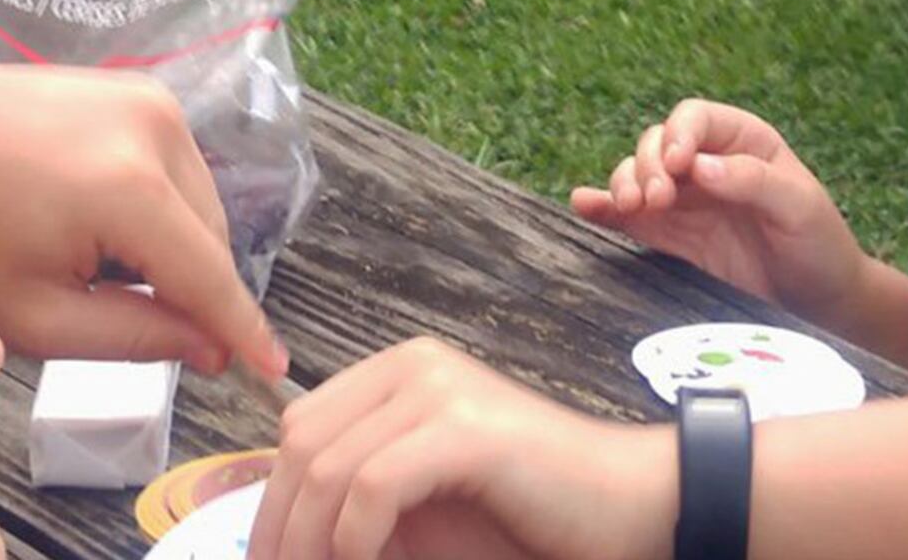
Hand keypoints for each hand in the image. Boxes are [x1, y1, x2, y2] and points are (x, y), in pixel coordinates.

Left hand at [0, 59, 282, 377]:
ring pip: (200, 203)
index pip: (211, 276)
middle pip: (211, 239)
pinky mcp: (139, 88)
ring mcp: (150, 99)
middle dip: (189, 289)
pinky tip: (102, 224)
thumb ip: (134, 337)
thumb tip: (210, 350)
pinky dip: (160, 206)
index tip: (273, 372)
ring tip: (99, 266)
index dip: (243, 330)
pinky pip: (177, 168)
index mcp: (130, 189)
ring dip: (174, 247)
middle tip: (132, 321)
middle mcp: (156, 131)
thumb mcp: (36, 314)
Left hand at [245, 338, 669, 559]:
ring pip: (328, 467)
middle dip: (282, 527)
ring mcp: (439, 390)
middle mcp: (412, 366)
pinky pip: (371, 487)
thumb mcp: (423, 508)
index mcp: (399, 373)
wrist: (632, 508)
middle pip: (303, 445)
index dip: (276, 502)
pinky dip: (352, 541)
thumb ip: (358, 504)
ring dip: (312, 543)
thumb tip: (283, 538)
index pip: (301, 428)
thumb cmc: (530, 518)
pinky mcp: (464, 429)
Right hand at [570, 99, 868, 326]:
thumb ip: (751, 180)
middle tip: (657, 199)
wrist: (819, 301)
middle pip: (656, 144)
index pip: (694, 119)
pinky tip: (583, 206)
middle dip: (647, 165)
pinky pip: (629, 218)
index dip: (678, 134)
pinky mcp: (670, 236)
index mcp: (741, 141)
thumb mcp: (798, 206)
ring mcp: (684, 200)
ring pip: (636, 175)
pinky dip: (603, 209)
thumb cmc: (818, 242)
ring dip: (624, 184)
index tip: (677, 164)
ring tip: (630, 207)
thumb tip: (699, 167)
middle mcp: (706, 163)